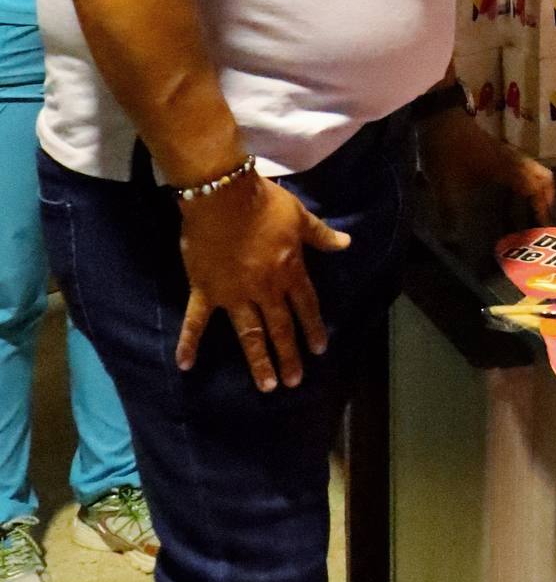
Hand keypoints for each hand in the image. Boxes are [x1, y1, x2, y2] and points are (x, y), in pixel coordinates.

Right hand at [177, 173, 349, 391]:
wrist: (222, 195)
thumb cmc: (263, 202)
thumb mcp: (299, 216)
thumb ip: (321, 234)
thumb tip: (346, 244)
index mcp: (289, 270)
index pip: (305, 305)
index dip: (313, 327)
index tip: (319, 350)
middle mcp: (264, 289)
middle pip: (280, 327)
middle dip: (289, 355)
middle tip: (294, 381)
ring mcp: (234, 294)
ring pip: (249, 333)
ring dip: (258, 360)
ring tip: (267, 386)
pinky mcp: (205, 290)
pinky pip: (196, 320)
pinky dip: (188, 341)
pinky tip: (184, 364)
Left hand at [419, 104, 554, 222]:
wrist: (441, 116)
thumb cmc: (448, 149)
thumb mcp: (444, 183)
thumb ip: (448, 211)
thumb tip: (451, 238)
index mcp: (507, 168)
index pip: (535, 188)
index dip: (541, 207)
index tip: (542, 226)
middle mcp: (514, 160)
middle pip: (543, 177)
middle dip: (546, 198)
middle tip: (540, 219)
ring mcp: (508, 154)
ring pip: (534, 172)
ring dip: (537, 190)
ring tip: (529, 211)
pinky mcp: (499, 151)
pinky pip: (522, 168)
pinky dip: (525, 183)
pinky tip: (512, 195)